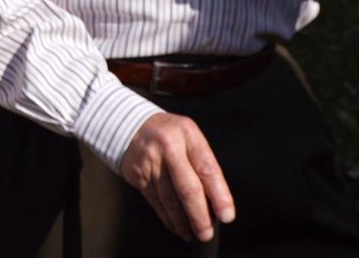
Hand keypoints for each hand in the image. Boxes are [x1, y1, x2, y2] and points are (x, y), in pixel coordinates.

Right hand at [120, 113, 234, 241]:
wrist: (132, 125)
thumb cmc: (170, 135)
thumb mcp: (190, 138)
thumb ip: (202, 164)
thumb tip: (214, 203)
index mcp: (188, 134)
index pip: (207, 169)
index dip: (219, 195)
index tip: (226, 215)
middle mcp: (168, 146)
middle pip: (187, 188)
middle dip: (199, 216)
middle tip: (206, 233)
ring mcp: (150, 161)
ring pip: (169, 199)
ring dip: (182, 221)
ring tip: (192, 233)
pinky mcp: (138, 174)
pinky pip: (155, 201)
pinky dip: (167, 217)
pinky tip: (175, 225)